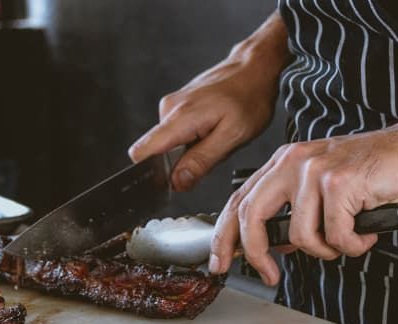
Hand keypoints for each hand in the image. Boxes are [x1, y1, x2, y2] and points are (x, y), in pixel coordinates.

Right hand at [128, 11, 290, 190]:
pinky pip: (178, 133)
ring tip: (217, 137)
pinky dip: (195, 138)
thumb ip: (201, 160)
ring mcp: (172, 105)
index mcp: (179, 117)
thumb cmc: (250, 97)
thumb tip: (177, 182)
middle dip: (182, 162)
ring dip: (191, 150)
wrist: (255, 68)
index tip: (173, 180)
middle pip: (157, 152)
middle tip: (213, 151)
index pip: (141, 151)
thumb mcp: (233, 136)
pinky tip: (214, 128)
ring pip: (170, 144)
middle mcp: (169, 109)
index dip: (152, 173)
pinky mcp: (179, 105)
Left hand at [208, 120, 397, 284]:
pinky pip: (335, 236)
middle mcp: (293, 161)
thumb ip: (294, 210)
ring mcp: (315, 171)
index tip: (222, 259)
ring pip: (300, 235)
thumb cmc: (373, 171)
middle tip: (267, 274)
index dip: (225, 234)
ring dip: (326, 250)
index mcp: (284, 162)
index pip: (240, 199)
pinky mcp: (339, 182)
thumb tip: (273, 245)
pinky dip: (354, 244)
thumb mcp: (322, 186)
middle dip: (254, 253)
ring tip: (347, 240)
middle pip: (251, 215)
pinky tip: (365, 233)